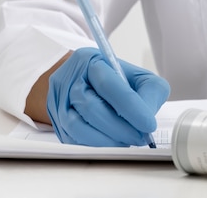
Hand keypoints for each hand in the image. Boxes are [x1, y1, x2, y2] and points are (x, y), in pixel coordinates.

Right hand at [47, 47, 169, 146]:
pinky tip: (112, 143)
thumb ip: (149, 92)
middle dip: (121, 128)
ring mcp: (59, 102)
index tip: (149, 125)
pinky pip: (73, 139)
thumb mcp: (139, 76)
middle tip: (141, 137)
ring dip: (107, 139)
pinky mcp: (56, 122)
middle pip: (92, 107)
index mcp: (91, 61)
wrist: (86, 82)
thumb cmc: (117, 80)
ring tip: (128, 141)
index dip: (131, 108)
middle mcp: (70, 79)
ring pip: (78, 126)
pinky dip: (96, 145)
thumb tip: (147, 116)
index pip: (110, 86)